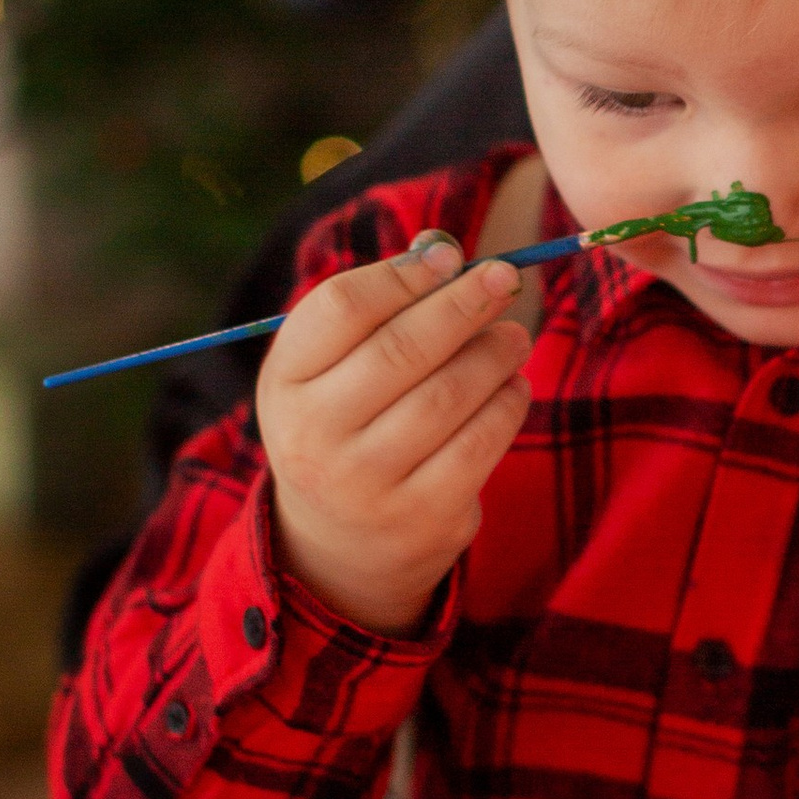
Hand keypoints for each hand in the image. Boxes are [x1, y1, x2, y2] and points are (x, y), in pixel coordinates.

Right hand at [258, 231, 532, 631]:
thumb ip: (376, 311)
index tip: (451, 256)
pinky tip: (513, 385)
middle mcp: (314, 436)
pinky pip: (479, 443)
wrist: (338, 547)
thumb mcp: (330, 372)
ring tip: (513, 335)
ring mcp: (366, 483)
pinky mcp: (421, 517)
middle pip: (400, 349)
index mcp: (286, 383)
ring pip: (447, 395)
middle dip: (462, 304)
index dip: (403, 275)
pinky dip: (507, 404)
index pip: (341, 309)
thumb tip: (443, 251)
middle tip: (505, 279)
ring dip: (494, 353)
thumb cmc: (345, 425)